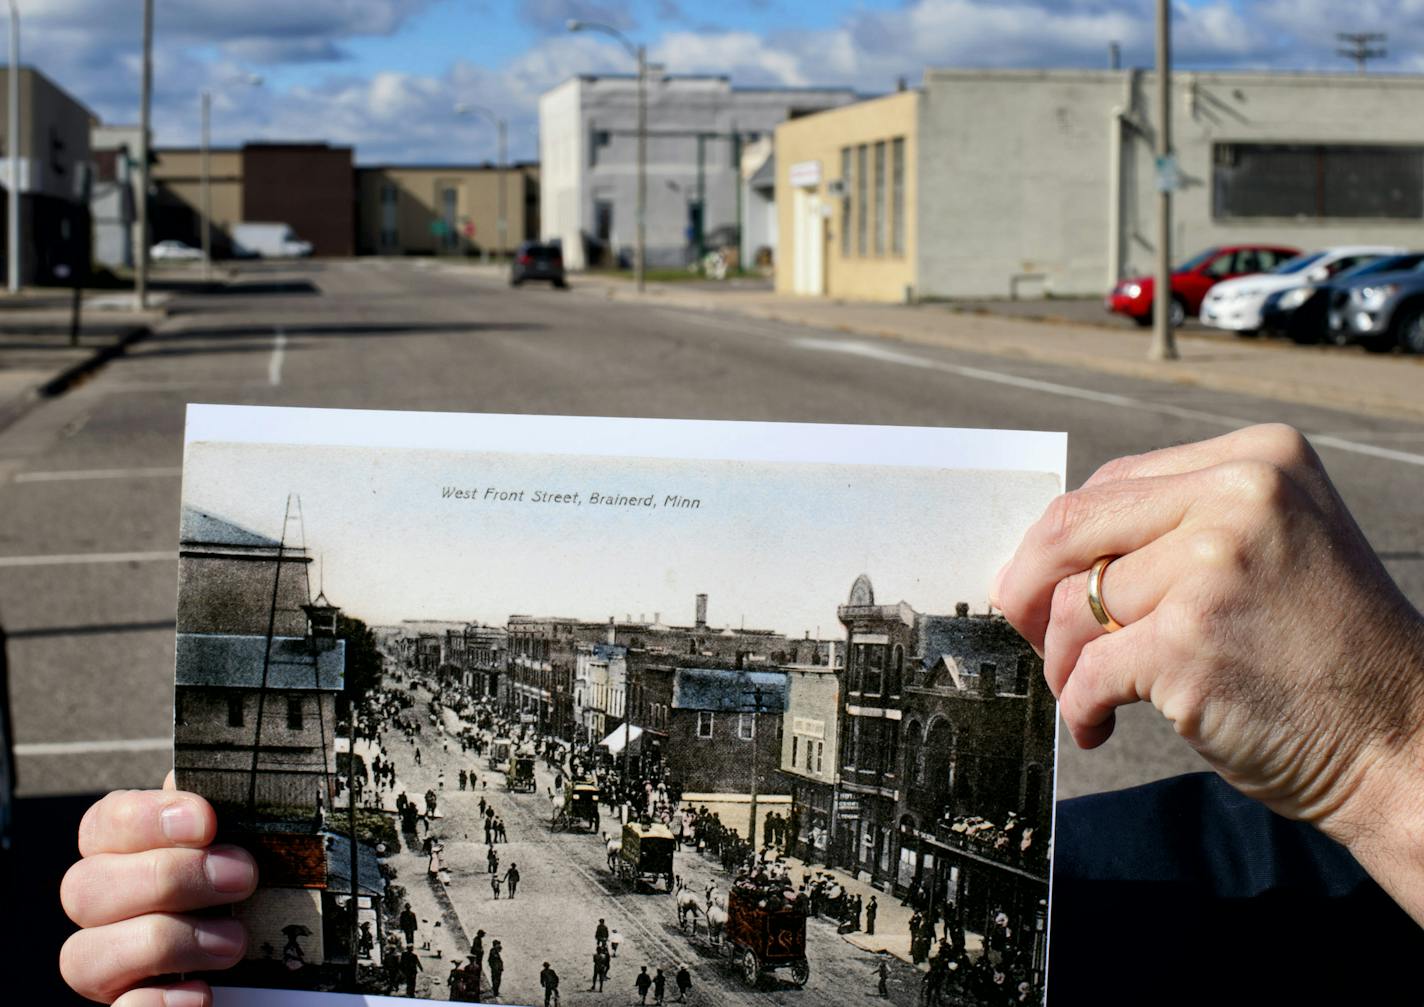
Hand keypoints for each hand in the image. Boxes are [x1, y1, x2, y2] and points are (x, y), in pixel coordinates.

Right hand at [59, 773, 256, 1004]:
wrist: (290, 970)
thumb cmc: (266, 891)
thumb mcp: (256, 845)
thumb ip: (231, 811)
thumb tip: (222, 775)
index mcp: (128, 857)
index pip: (101, 825)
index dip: (143, 819)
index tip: (205, 821)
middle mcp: (107, 913)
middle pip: (84, 888)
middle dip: (169, 878)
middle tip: (240, 878)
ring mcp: (112, 970)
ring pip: (83, 955)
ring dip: (166, 942)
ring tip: (234, 943)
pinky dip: (157, 1005)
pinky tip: (202, 994)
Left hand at [992, 425, 1423, 911]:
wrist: (1404, 739)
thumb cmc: (1321, 652)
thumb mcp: (1268, 546)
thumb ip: (1173, 527)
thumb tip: (1045, 552)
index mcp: (1258, 458)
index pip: (1111, 484)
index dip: (1060, 541)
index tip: (1040, 583)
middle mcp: (1239, 496)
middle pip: (1072, 529)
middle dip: (1030, 589)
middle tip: (1024, 632)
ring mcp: (1215, 565)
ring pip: (1073, 606)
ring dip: (1063, 660)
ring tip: (1089, 692)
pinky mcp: (1192, 641)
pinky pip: (1088, 670)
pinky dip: (1079, 705)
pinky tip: (1098, 724)